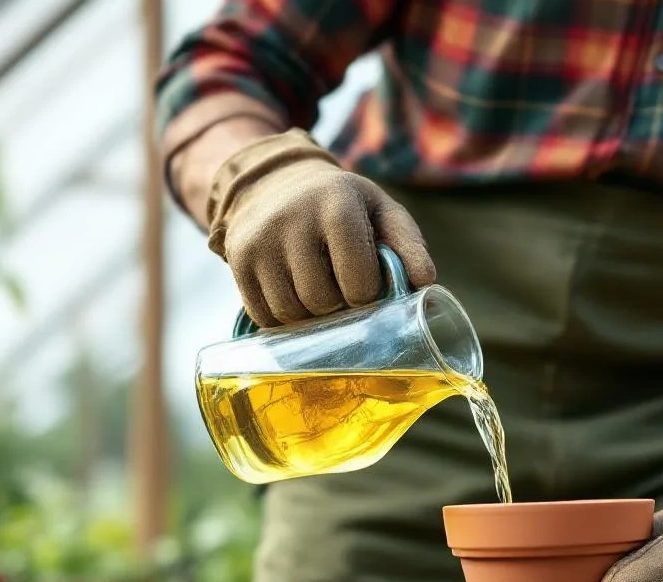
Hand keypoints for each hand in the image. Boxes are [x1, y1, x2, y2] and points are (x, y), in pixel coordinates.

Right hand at [206, 130, 433, 326]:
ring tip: (319, 292)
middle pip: (321, 301)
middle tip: (341, 290)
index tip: (366, 282)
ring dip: (311, 316)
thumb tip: (425, 283)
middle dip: (338, 306)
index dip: (368, 295)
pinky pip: (263, 315)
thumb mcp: (382, 212)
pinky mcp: (237, 260)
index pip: (358, 284)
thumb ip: (408, 245)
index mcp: (337, 206)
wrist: (277, 182)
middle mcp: (292, 220)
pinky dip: (283, 318)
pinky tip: (295, 297)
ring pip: (290, 313)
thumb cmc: (342, 205)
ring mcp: (259, 241)